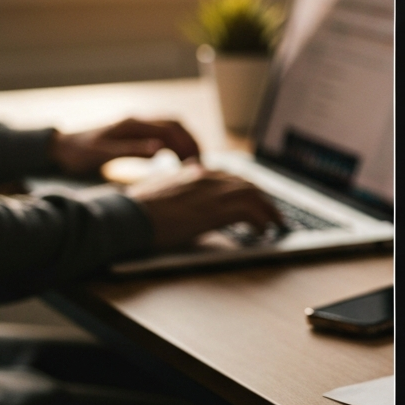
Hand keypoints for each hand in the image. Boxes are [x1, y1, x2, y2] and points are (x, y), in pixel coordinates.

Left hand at [48, 118, 199, 176]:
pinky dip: (174, 146)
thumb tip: (159, 149)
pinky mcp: (134, 134)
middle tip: (200, 164)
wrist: (60, 148)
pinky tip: (176, 162)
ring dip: (184, 143)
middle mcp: (138, 121)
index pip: (171, 128)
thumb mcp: (101, 155)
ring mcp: (136, 126)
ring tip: (192, 164)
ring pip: (170, 129)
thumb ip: (131, 150)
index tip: (196, 163)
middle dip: (191, 142)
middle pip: (176, 125)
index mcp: (133, 124)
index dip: (187, 143)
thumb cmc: (78, 153)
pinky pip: (161, 136)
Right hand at [127, 164, 283, 249]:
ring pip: (254, 196)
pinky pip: (250, 213)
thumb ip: (179, 190)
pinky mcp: (215, 210)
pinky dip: (261, 221)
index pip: (231, 177)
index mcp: (195, 172)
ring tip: (276, 223)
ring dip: (269, 211)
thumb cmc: (137, 210)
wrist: (128, 216)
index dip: (247, 189)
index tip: (255, 199)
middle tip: (273, 212)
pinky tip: (263, 231)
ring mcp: (212, 192)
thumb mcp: (161, 192)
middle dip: (263, 199)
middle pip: (247, 184)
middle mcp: (207, 177)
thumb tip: (188, 198)